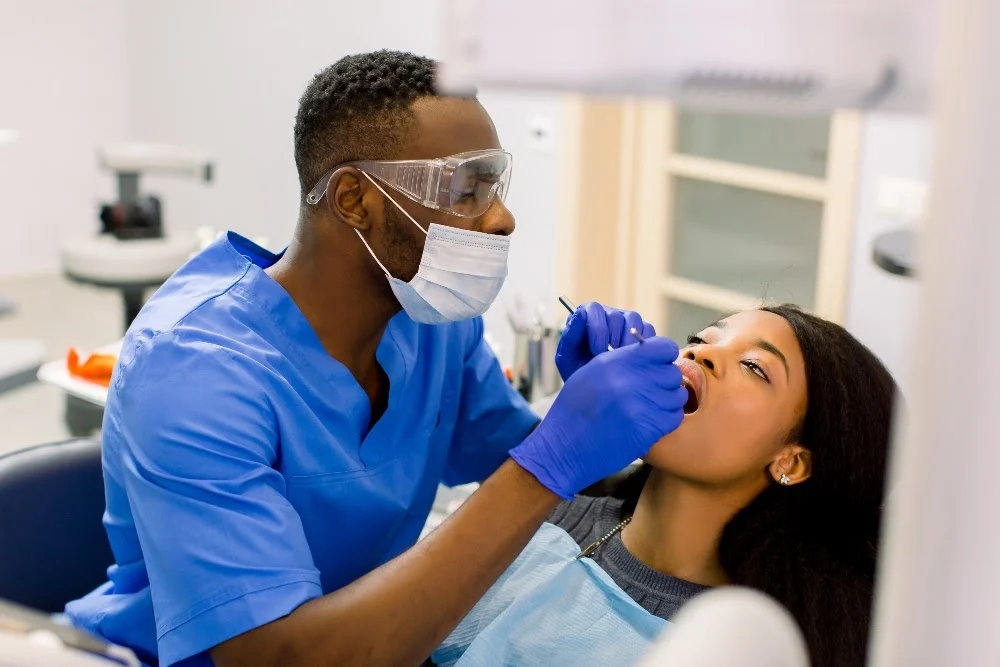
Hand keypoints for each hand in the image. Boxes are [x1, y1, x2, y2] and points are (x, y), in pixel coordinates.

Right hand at [511, 337, 686, 499]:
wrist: (564, 447)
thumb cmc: (575, 410)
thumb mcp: (592, 371)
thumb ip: (623, 360)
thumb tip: (651, 355)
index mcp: (618, 362)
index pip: (664, 347)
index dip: (663, 356)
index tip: (656, 366)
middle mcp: (632, 380)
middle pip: (672, 372)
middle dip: (664, 381)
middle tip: (649, 392)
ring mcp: (642, 405)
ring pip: (677, 395)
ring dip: (666, 401)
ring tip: (648, 408)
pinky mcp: (648, 429)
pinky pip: (674, 417)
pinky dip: (666, 419)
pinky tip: (649, 422)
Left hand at [555, 302, 656, 380]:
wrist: (599, 391)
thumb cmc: (579, 372)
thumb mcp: (568, 358)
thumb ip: (570, 336)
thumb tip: (579, 314)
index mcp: (587, 316)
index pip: (594, 309)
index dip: (597, 329)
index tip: (596, 350)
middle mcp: (607, 314)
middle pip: (615, 316)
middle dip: (613, 339)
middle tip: (610, 360)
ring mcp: (626, 321)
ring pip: (633, 320)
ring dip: (628, 343)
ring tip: (623, 362)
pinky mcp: (643, 330)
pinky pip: (648, 330)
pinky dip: (643, 345)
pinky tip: (635, 361)